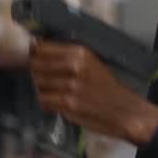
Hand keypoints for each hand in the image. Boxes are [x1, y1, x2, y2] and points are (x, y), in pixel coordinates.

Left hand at [28, 40, 157, 145]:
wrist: (123, 110)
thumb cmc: (107, 86)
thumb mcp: (91, 62)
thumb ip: (67, 55)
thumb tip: (37, 47)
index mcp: (80, 52)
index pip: (43, 49)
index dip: (35, 53)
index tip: (35, 56)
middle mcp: (74, 67)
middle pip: (36, 65)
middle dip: (36, 71)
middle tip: (44, 77)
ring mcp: (70, 86)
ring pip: (38, 84)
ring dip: (41, 88)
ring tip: (54, 91)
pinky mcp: (67, 104)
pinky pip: (43, 101)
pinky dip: (46, 102)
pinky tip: (56, 102)